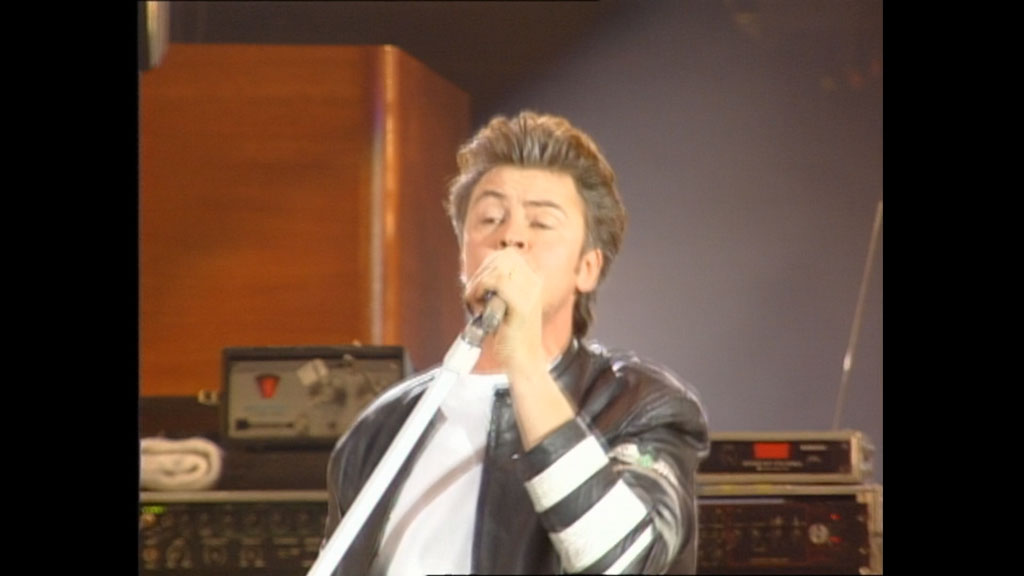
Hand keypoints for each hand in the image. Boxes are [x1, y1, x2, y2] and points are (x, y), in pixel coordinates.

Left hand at [463, 248, 544, 372]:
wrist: (523, 361)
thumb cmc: (512, 337)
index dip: (486, 266)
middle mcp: (534, 283)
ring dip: (478, 284)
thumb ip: (497, 288)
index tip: (477, 286)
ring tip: (475, 302)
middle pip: (502, 257)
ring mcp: (530, 293)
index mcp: (533, 281)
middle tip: (473, 295)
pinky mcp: (522, 305)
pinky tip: (477, 306)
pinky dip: (480, 291)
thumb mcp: (504, 305)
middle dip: (481, 274)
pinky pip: (497, 283)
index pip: (507, 256)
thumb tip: (479, 273)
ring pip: (497, 268)